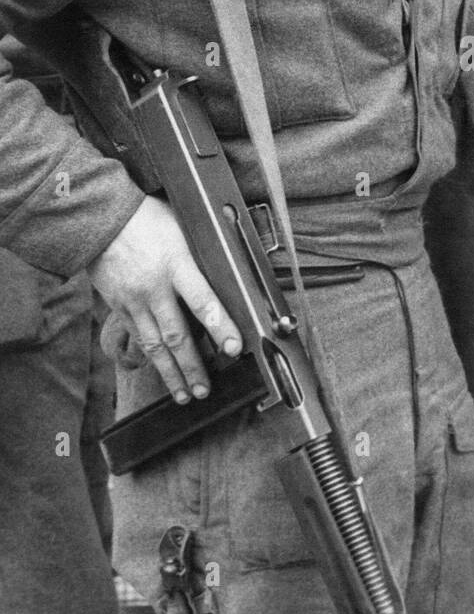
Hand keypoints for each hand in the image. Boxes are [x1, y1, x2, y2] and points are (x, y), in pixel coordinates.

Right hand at [88, 196, 242, 401]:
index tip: (233, 347)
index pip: (202, 300)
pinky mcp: (119, 307)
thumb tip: (231, 269)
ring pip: (154, 344)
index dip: (219, 325)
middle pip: (176, 334)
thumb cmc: (148, 218)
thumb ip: (203, 252)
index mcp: (176, 264)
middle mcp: (154, 288)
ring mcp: (134, 301)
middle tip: (205, 390)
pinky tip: (161, 372)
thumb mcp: (183, 227)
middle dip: (192, 367)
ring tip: (184, 395)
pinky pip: (137, 337)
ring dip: (171, 373)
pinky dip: (150, 358)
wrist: (100, 218)